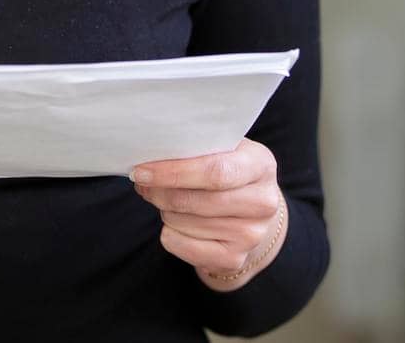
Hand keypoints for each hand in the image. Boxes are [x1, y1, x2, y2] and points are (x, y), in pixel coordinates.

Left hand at [130, 138, 286, 286]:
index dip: (174, 172)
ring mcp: (251, 234)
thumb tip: (151, 153)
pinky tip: (175, 223)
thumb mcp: (223, 149)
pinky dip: (170, 233)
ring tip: (166, 200)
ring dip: (165, 210)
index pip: (215, 172)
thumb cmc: (226, 170)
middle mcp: (263, 202)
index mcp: (261, 164)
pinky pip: (184, 246)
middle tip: (142, 182)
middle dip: (161, 192)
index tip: (142, 171)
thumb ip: (196, 146)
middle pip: (198, 200)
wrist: (251, 211)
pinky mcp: (234, 258)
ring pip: (186, 223)